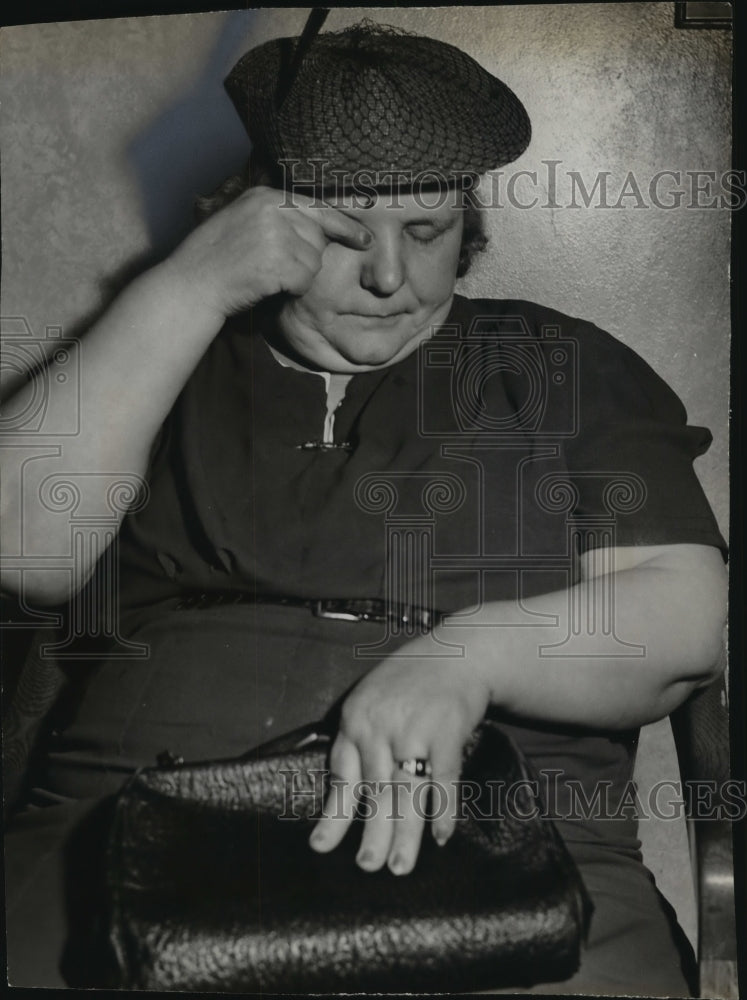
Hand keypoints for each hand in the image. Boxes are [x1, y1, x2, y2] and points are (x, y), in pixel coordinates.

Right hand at [166, 186, 371, 317]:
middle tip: (272, 266)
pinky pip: (305, 280)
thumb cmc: (215, 260)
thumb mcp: (242, 221)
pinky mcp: (278, 261)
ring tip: (264, 274)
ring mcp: (276, 234)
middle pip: (317, 238)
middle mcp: (273, 209)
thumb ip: (276, 218)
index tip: (365, 238)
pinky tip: (267, 285)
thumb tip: (318, 226)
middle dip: (304, 258)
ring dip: (296, 276)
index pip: (316, 208)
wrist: (191, 284)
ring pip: (313, 261)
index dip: (344, 225)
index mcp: (265, 196)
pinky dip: (291, 289)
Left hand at [309, 643, 490, 874]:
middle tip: (368, 866)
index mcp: (356, 718)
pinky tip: (442, 835)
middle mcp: (381, 724)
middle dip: (372, 832)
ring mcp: (416, 728)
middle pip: (376, 789)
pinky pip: (445, 778)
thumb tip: (344, 792)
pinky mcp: (449, 730)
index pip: (342, 773)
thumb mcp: (372, 700)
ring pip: (407, 790)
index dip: (334, 813)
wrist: (458, 652)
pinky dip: (444, 809)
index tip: (322, 846)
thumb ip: (357, 740)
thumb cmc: (411, 681)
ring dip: (405, 833)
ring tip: (399, 866)